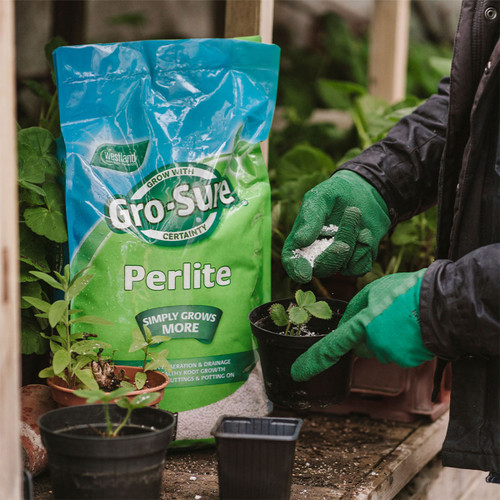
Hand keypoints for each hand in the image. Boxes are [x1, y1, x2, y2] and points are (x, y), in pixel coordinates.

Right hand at [281, 170, 390, 282]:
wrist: (366, 191)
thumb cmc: (336, 192)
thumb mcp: (320, 198)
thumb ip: (310, 218)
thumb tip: (300, 241)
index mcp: (300, 240)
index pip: (292, 261)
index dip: (296, 269)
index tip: (305, 273)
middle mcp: (317, 255)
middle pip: (321, 269)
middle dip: (333, 256)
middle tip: (342, 243)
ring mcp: (337, 261)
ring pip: (343, 266)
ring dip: (351, 241)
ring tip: (354, 213)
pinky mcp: (356, 262)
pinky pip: (360, 267)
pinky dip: (364, 250)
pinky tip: (365, 231)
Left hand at [291, 270, 434, 381]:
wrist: (443, 304)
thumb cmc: (406, 292)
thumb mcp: (373, 291)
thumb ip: (355, 310)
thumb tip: (346, 324)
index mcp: (361, 325)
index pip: (330, 348)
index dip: (312, 362)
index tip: (298, 373)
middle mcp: (374, 345)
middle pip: (360, 345)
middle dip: (365, 334)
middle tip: (385, 314)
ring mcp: (391, 355)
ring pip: (379, 348)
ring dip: (384, 337)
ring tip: (401, 317)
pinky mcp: (407, 360)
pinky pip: (395, 352)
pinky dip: (399, 343)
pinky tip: (410, 327)